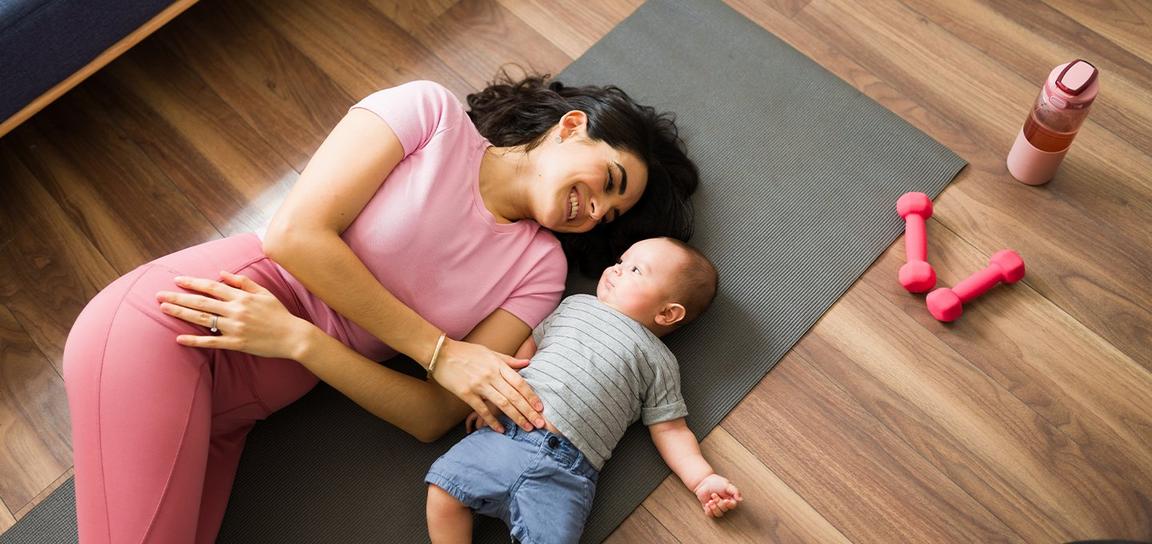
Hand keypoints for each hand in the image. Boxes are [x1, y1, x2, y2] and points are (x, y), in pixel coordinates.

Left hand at [157, 271, 314, 359]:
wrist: (293, 336)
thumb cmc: (279, 313)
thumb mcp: (264, 293)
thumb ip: (243, 282)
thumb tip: (223, 273)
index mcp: (242, 297)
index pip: (212, 286)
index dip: (193, 282)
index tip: (177, 280)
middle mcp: (236, 310)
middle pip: (201, 302)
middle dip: (178, 297)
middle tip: (159, 295)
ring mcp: (235, 328)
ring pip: (202, 319)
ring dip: (181, 314)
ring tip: (164, 309)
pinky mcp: (236, 343)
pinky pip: (211, 342)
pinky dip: (194, 341)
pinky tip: (179, 339)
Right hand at [430, 339, 544, 433]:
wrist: (441, 353)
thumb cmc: (466, 352)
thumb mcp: (490, 352)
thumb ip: (509, 360)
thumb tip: (528, 363)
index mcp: (498, 365)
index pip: (520, 383)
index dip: (531, 396)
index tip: (541, 408)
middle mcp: (490, 375)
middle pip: (514, 396)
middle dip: (529, 411)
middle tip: (540, 424)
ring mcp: (478, 385)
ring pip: (502, 404)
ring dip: (516, 417)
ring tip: (527, 428)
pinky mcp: (466, 394)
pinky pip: (482, 410)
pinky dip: (492, 421)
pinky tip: (501, 430)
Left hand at [693, 474, 742, 517]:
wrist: (703, 482)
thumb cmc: (716, 482)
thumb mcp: (727, 485)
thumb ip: (735, 491)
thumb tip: (741, 500)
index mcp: (730, 499)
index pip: (733, 505)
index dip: (729, 504)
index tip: (725, 500)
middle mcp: (724, 504)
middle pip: (725, 509)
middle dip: (719, 502)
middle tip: (713, 494)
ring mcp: (717, 507)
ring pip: (719, 514)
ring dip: (714, 508)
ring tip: (710, 501)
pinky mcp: (709, 509)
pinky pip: (711, 515)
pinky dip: (709, 511)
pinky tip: (707, 504)